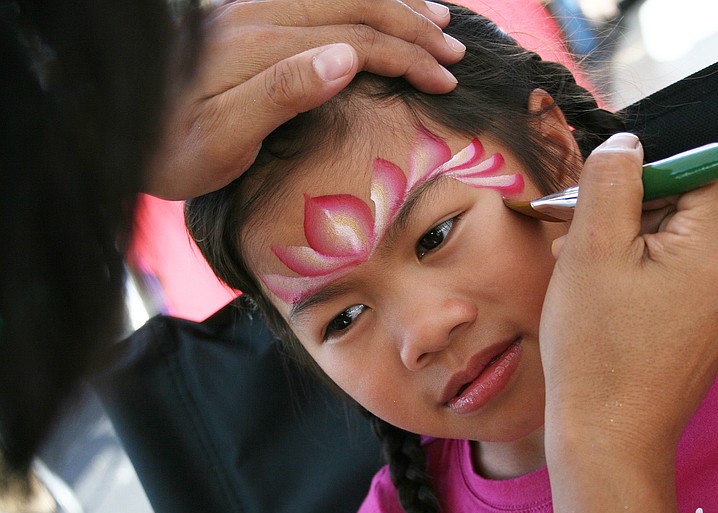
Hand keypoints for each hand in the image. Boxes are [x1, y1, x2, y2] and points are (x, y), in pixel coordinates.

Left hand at [145, 0, 464, 199]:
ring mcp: (252, 9)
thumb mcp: (223, 137)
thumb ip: (283, 93)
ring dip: (393, 2)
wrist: (116, 123)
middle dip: (413, 25)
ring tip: (435, 15)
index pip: (357, 38)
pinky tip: (375, 6)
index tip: (444, 81)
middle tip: (454, 50)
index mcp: (263, 45)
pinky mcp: (245, 15)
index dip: (407, 56)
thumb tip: (348, 58)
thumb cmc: (172, 146)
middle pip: (357, 5)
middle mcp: (261, 14)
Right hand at [540, 133, 717, 512]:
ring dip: (635, 248)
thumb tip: (628, 145)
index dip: (657, 171)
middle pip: (691, 210)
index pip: (708, 171)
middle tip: (583, 238)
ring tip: (592, 281)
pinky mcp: (711, 333)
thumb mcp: (589, 252)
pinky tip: (610, 304)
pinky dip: (646, 279)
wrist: (607, 440)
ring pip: (680, 247)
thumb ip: (611, 184)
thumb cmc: (594, 352)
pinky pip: (681, 282)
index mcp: (714, 252)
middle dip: (636, 214)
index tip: (613, 193)